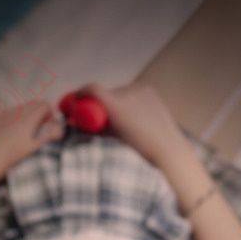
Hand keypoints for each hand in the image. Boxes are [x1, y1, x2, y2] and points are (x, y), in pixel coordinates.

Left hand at [0, 100, 64, 183]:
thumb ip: (49, 136)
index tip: (48, 127)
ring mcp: (3, 113)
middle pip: (33, 103)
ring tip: (23, 133)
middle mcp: (16, 111)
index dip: (50, 114)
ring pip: (20, 107)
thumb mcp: (33, 148)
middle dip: (39, 113)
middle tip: (38, 130)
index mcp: (28, 118)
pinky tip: (7, 131)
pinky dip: (11, 117)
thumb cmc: (12, 156)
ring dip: (26, 115)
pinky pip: (6, 111)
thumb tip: (61, 129)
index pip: (45, 105)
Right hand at [71, 81, 187, 166]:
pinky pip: (132, 93)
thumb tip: (72, 123)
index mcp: (117, 107)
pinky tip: (135, 117)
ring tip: (122, 122)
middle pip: (106, 93)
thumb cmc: (138, 150)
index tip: (74, 101)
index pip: (93, 89)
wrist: (168, 150)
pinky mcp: (150, 90)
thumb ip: (91, 128)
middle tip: (98, 118)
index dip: (80, 93)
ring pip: (119, 94)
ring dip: (115, 103)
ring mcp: (140, 89)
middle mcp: (128, 93)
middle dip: (100, 104)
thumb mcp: (112, 139)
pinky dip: (129, 102)